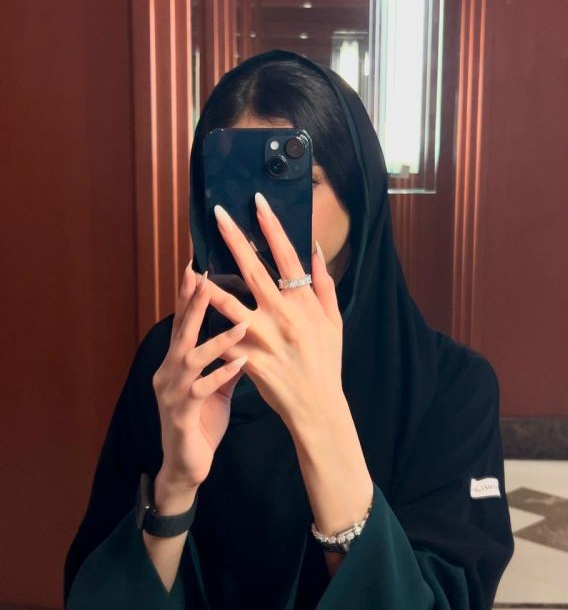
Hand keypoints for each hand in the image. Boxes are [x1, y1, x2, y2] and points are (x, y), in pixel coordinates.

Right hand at [151, 265, 248, 495]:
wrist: (185, 467)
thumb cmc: (200, 424)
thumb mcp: (214, 387)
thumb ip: (225, 361)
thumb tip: (243, 334)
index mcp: (175, 364)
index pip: (183, 324)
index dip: (187, 297)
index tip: (195, 268)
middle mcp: (168, 373)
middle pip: (181, 332)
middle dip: (193, 304)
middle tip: (203, 276)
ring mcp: (172, 393)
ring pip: (190, 358)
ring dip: (215, 339)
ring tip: (239, 321)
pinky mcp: (182, 414)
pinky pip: (202, 390)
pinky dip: (221, 375)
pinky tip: (240, 364)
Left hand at [202, 192, 343, 428]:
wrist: (317, 406)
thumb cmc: (326, 362)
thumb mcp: (334, 320)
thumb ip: (324, 284)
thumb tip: (315, 250)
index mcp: (304, 302)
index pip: (286, 255)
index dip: (271, 226)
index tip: (257, 202)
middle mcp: (283, 315)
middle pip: (254, 269)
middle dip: (234, 239)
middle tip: (218, 215)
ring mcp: (264, 337)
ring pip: (228, 302)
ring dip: (209, 282)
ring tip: (192, 264)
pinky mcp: (248, 358)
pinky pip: (223, 337)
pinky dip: (209, 324)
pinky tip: (194, 309)